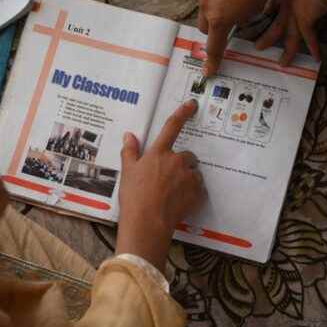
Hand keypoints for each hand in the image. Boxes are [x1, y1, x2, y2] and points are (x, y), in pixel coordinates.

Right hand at [116, 100, 204, 271]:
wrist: (147, 222)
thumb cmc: (134, 197)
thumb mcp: (127, 172)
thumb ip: (130, 151)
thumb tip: (129, 135)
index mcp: (159, 153)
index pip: (172, 127)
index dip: (182, 113)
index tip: (192, 104)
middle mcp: (177, 161)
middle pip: (186, 155)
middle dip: (180, 164)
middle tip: (167, 179)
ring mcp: (189, 177)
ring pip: (193, 172)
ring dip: (187, 178)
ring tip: (172, 193)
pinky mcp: (198, 193)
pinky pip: (198, 189)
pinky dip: (192, 193)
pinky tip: (179, 202)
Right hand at [198, 0, 289, 76]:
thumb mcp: (254, 9)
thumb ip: (239, 19)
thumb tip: (233, 18)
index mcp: (220, 19)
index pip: (214, 46)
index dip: (212, 60)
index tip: (208, 72)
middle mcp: (206, 5)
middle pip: (204, 26)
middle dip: (214, 27)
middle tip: (227, 20)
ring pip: (204, 5)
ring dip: (215, 4)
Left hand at [256, 0, 326, 64]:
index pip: (278, 3)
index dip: (271, 11)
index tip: (265, 17)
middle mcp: (291, 1)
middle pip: (276, 24)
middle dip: (268, 37)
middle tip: (258, 47)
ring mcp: (296, 12)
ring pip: (289, 35)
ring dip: (287, 51)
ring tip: (283, 62)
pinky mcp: (305, 19)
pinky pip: (309, 37)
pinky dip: (314, 47)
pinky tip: (316, 57)